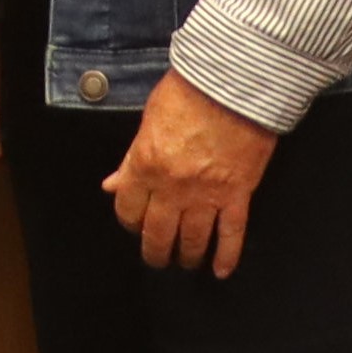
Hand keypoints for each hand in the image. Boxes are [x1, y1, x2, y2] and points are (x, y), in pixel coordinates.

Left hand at [105, 74, 279, 278]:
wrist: (236, 81)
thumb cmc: (188, 92)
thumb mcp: (149, 120)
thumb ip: (131, 158)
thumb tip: (112, 184)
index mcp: (145, 166)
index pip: (128, 210)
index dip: (129, 221)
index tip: (135, 223)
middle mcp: (172, 188)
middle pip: (158, 234)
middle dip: (155, 251)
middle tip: (158, 257)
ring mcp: (207, 194)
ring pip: (192, 239)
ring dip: (186, 256)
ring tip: (185, 262)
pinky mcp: (239, 194)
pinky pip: (231, 233)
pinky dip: (227, 255)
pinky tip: (221, 271)